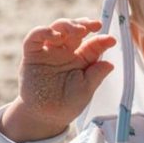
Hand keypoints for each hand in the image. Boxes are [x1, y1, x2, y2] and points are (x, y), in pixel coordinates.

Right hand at [0, 19, 115, 142]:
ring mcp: (49, 51)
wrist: (45, 116)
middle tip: (94, 26)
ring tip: (79, 30)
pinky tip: (55, 35)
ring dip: (68, 25)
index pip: (93, 44)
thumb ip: (96, 75)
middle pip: (75, 31)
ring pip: (57, 29)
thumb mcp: (86, 89)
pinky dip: (44, 32)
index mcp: (82, 59)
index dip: (102, 40)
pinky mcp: (32, 54)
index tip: (111, 40)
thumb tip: (110, 64)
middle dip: (84, 25)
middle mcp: (66, 52)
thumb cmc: (67, 104)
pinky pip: (35, 38)